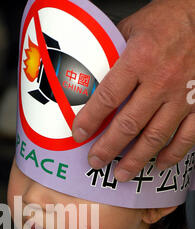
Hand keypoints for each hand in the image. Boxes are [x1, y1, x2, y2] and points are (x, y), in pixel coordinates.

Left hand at [72, 0, 194, 180]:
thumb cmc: (170, 20)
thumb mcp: (134, 27)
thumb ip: (113, 52)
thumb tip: (89, 73)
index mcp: (140, 59)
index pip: (107, 97)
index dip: (90, 120)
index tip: (79, 134)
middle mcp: (161, 81)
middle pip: (128, 124)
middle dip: (108, 148)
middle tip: (95, 161)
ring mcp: (182, 96)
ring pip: (155, 137)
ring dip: (136, 159)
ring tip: (121, 174)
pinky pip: (186, 137)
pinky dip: (172, 154)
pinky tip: (159, 164)